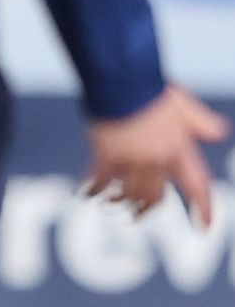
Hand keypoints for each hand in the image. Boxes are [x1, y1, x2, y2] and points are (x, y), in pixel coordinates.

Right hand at [83, 85, 227, 226]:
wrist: (122, 79)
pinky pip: (101, 182)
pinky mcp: (106, 156)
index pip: (196, 185)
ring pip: (130, 195)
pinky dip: (93, 190)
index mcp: (178, 149)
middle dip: (147, 209)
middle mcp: (157, 159)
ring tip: (111, 202)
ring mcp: (131, 160)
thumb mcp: (183, 104)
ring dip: (120, 202)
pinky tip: (86, 193)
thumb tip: (219, 132)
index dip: (203, 208)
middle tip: (139, 216)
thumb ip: (201, 121)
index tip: (204, 227)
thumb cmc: (151, 88)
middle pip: (155, 197)